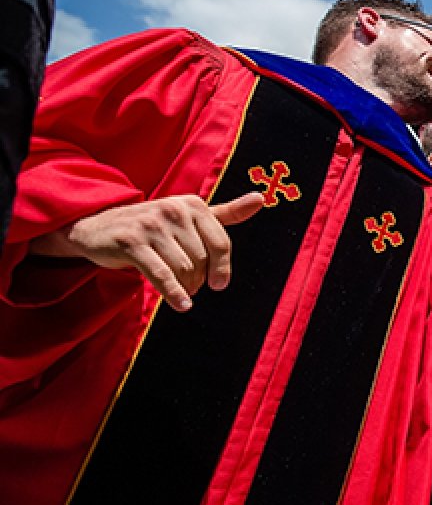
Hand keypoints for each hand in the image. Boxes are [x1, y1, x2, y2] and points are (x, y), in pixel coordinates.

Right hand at [34, 192, 264, 311]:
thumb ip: (226, 212)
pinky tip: (182, 305)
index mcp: (193, 204)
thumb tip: (260, 199)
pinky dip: (174, 293)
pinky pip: (161, 274)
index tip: (219, 284)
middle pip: (201, 260)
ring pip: (184, 269)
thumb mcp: (190, 216)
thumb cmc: (153, 225)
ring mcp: (151, 225)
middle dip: (198, 279)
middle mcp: (173, 210)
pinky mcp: (131, 242)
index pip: (220, 244)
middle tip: (190, 286)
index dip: (222, 268)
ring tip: (180, 289)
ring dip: (184, 287)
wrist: (98, 226)